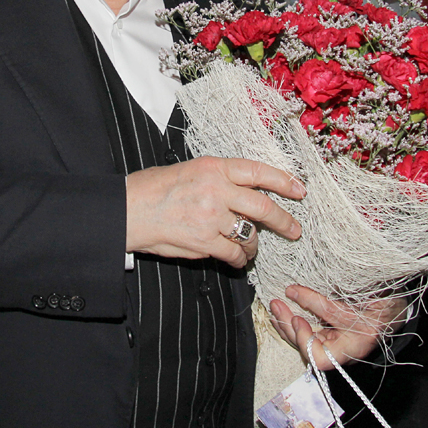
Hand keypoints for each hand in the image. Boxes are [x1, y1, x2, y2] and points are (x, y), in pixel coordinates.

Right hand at [125, 156, 304, 267]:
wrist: (128, 210)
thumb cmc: (154, 188)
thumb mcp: (189, 170)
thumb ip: (218, 179)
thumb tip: (245, 192)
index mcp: (213, 167)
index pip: (257, 171)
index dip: (283, 180)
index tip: (299, 189)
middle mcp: (216, 190)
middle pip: (263, 206)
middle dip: (283, 221)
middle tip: (294, 229)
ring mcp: (211, 217)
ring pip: (250, 234)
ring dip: (255, 245)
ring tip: (253, 248)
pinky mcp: (204, 242)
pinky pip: (234, 254)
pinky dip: (240, 259)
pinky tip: (238, 259)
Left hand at [269, 285, 408, 370]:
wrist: (398, 306)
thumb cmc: (387, 298)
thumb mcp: (367, 293)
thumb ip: (333, 298)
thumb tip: (298, 290)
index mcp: (360, 341)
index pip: (323, 354)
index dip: (306, 338)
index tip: (298, 317)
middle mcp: (347, 351)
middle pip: (310, 351)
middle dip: (290, 329)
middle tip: (276, 305)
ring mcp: (338, 346)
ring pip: (306, 344)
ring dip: (287, 326)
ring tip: (275, 306)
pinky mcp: (333, 338)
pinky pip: (309, 335)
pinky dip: (293, 325)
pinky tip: (282, 313)